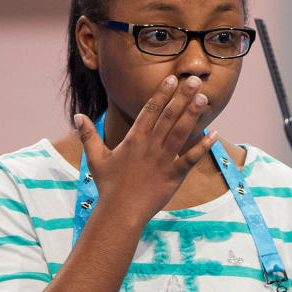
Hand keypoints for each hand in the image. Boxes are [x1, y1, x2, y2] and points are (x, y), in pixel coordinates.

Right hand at [73, 75, 219, 223]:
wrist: (120, 212)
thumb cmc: (108, 186)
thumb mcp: (96, 158)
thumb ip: (89, 135)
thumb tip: (77, 116)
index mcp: (134, 139)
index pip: (150, 110)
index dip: (161, 93)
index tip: (171, 79)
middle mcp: (150, 146)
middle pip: (169, 116)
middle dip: (182, 96)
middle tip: (193, 80)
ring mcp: (164, 160)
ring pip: (181, 132)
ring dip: (192, 114)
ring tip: (204, 97)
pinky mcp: (174, 175)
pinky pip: (190, 158)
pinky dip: (202, 147)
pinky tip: (213, 134)